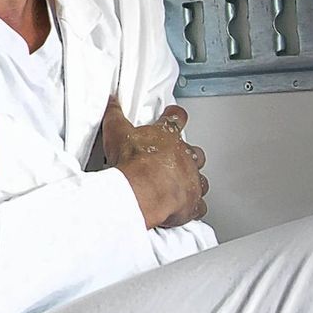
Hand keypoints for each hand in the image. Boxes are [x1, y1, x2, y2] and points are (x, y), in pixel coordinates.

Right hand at [101, 96, 208, 228]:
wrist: (142, 190)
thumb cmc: (134, 162)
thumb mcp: (117, 132)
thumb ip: (115, 116)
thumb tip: (112, 104)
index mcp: (168, 136)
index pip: (176, 118)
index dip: (175, 115)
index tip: (174, 114)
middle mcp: (184, 157)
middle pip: (194, 151)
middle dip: (188, 154)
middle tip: (176, 157)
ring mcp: (191, 179)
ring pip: (200, 179)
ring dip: (193, 181)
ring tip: (182, 184)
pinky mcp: (192, 202)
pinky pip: (199, 205)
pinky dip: (194, 207)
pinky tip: (187, 208)